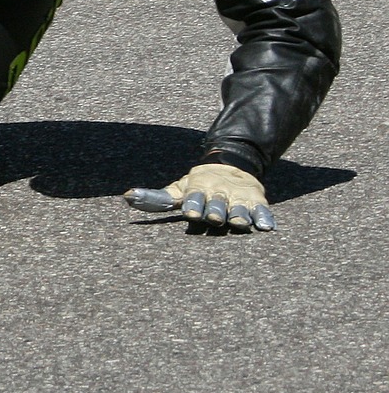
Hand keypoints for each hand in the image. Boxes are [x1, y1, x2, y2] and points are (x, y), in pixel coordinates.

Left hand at [124, 163, 275, 230]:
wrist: (231, 166)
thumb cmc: (198, 186)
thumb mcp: (179, 189)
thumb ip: (156, 198)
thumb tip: (126, 196)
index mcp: (198, 189)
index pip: (195, 198)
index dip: (193, 205)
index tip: (191, 213)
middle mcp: (218, 193)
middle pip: (217, 204)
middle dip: (215, 210)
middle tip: (214, 218)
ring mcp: (238, 197)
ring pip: (239, 208)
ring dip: (238, 214)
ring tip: (238, 222)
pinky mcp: (257, 202)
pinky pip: (262, 211)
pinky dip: (264, 217)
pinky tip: (266, 227)